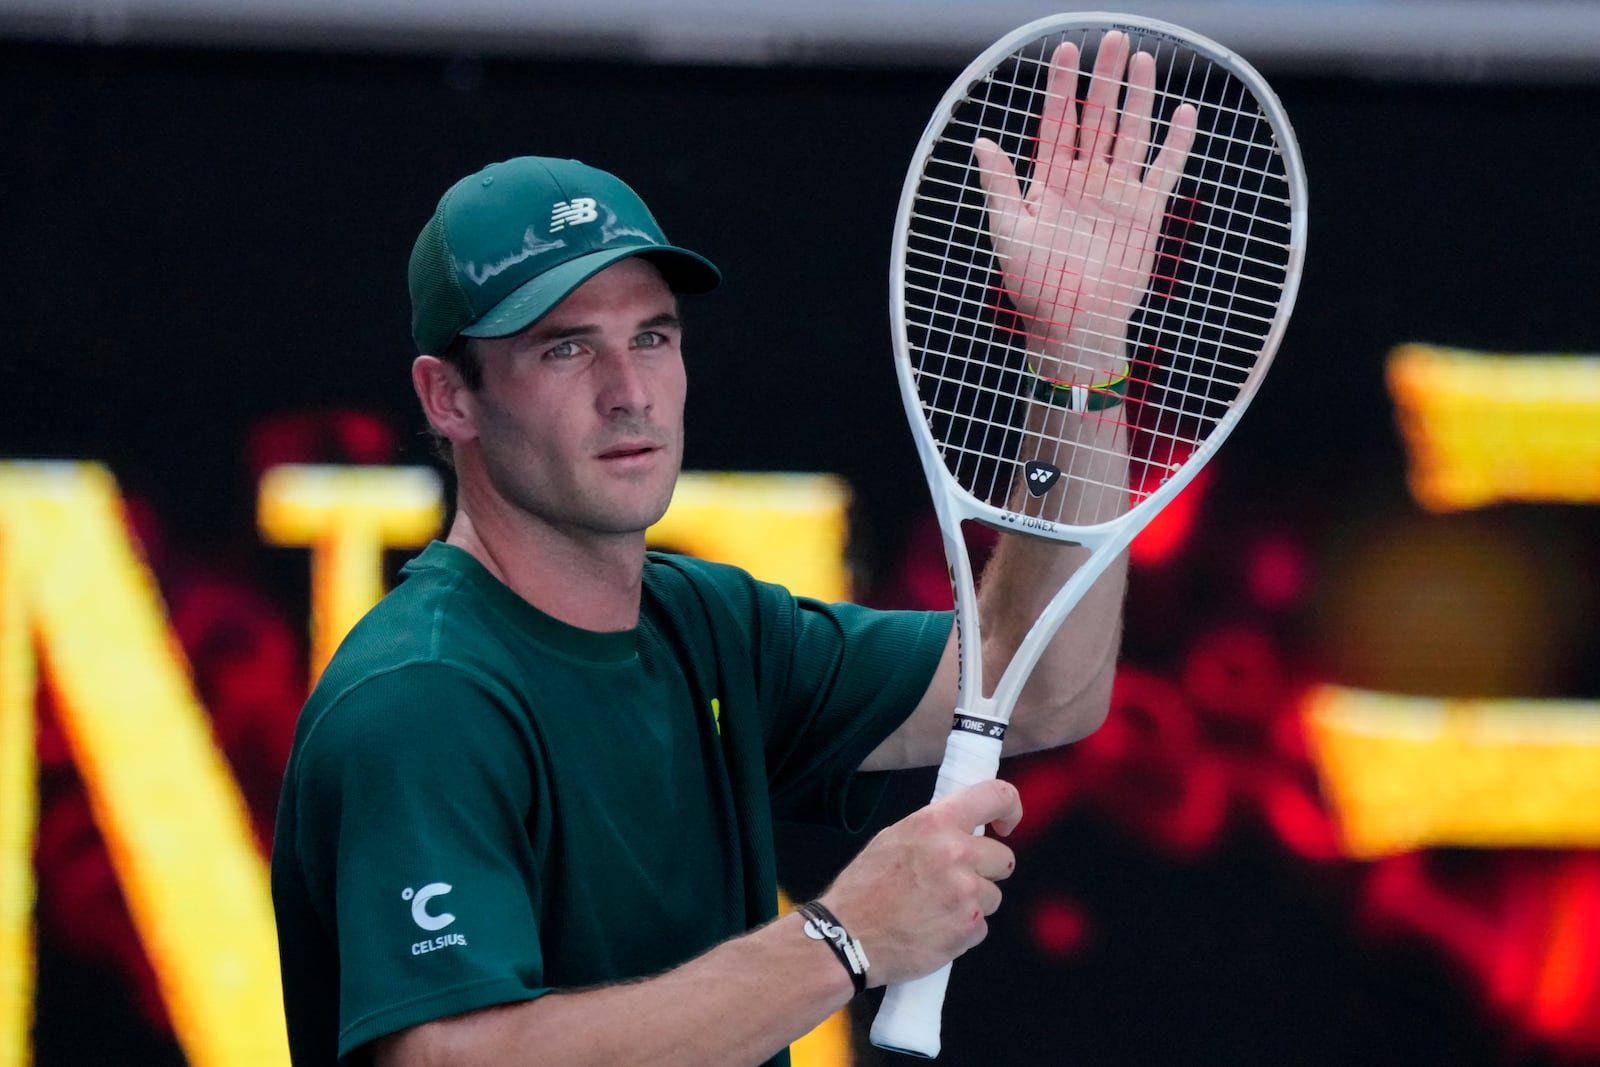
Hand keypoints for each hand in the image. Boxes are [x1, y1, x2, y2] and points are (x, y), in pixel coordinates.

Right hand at [818, 779, 1023, 986]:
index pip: (995, 796)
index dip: (1010, 809)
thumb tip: (964, 830)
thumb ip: (934, 831)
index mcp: (935, 823)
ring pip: (993, 895)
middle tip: (954, 881)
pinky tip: (933, 929)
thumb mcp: (893, 839)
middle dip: (985, 870)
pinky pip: (981, 926)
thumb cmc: (864, 888)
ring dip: (972, 902)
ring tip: (934, 909)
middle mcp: (956, 853)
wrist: (846, 938)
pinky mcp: (969, 928)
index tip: (1006, 824)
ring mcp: (966, 893)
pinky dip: (963, 929)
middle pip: (1003, 858)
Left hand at [975, 31, 1196, 376]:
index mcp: (1049, 181)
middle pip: (1097, 117)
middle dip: (1104, 78)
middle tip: (1113, 39)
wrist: (1072, 327)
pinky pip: (1164, 170)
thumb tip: (981, 142)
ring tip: (1144, 59)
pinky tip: (1184, 113)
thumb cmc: (1033, 286)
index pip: (1056, 122)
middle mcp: (1085, 179)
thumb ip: (999, 186)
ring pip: (1131, 133)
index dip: (1061, 87)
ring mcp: (1117, 192)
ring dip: (1138, 98)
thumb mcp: (1008, 233)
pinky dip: (1176, 144)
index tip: (1065, 51)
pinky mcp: (1145, 211)